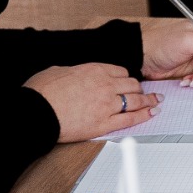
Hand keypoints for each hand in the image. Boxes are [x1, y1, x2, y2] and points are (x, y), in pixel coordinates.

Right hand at [24, 62, 156, 140]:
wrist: (36, 112)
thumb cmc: (42, 92)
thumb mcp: (56, 71)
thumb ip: (71, 72)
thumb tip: (71, 74)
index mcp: (93, 69)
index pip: (120, 71)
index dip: (125, 78)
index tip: (128, 82)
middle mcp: (104, 85)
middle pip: (131, 84)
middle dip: (139, 89)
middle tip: (146, 92)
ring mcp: (106, 104)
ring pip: (135, 100)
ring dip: (148, 100)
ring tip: (156, 101)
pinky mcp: (104, 123)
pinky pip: (130, 119)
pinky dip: (143, 116)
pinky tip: (151, 114)